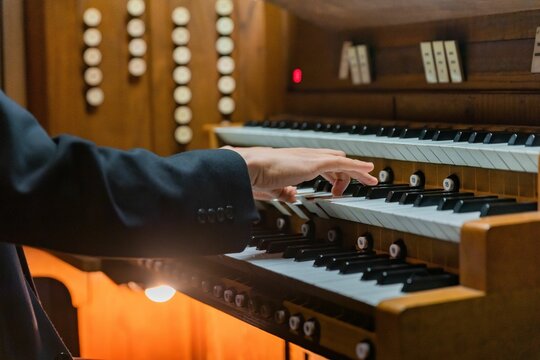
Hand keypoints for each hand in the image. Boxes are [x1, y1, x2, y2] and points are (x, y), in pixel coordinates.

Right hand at [225, 147, 377, 201]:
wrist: (248, 168)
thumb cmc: (254, 178)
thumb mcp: (272, 189)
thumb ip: (284, 192)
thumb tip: (293, 196)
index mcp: (296, 161)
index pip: (320, 164)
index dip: (332, 174)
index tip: (336, 186)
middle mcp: (305, 156)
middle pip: (335, 160)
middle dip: (348, 171)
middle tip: (360, 181)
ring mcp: (310, 158)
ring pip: (342, 161)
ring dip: (357, 171)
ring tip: (370, 180)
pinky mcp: (314, 163)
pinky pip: (342, 163)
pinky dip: (357, 166)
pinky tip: (368, 171)